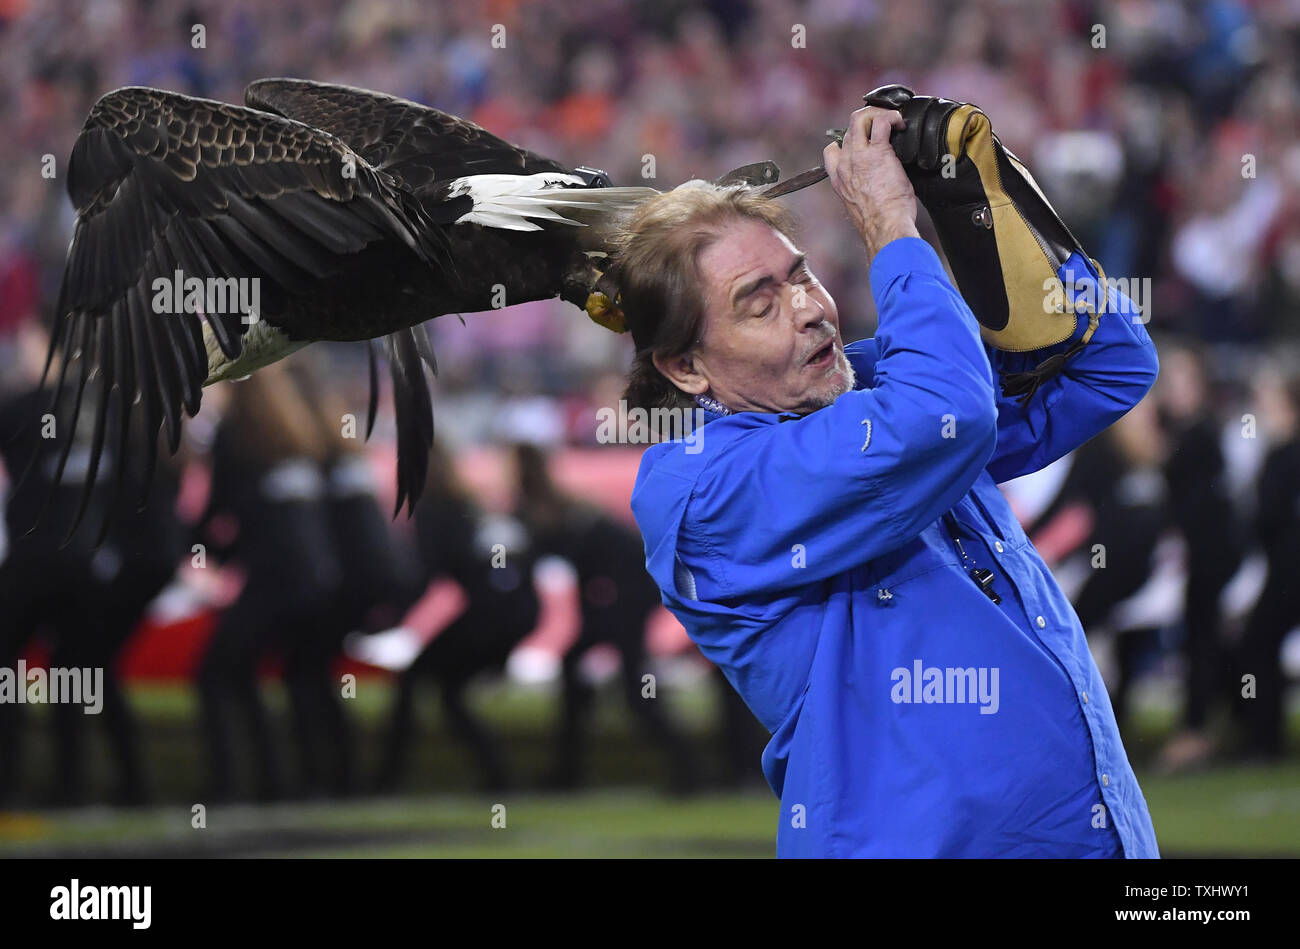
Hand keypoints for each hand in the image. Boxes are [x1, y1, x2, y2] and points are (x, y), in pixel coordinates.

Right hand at [823, 106, 919, 258]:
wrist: (884, 227)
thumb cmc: (879, 224)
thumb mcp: (861, 206)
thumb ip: (862, 189)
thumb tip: (876, 186)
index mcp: (838, 179)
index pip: (832, 150)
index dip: (848, 141)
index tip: (865, 143)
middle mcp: (845, 164)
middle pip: (849, 129)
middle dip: (867, 122)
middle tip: (885, 126)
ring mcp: (859, 156)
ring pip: (860, 118)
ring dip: (878, 115)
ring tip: (894, 122)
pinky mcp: (878, 151)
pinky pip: (881, 122)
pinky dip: (892, 117)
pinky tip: (901, 124)